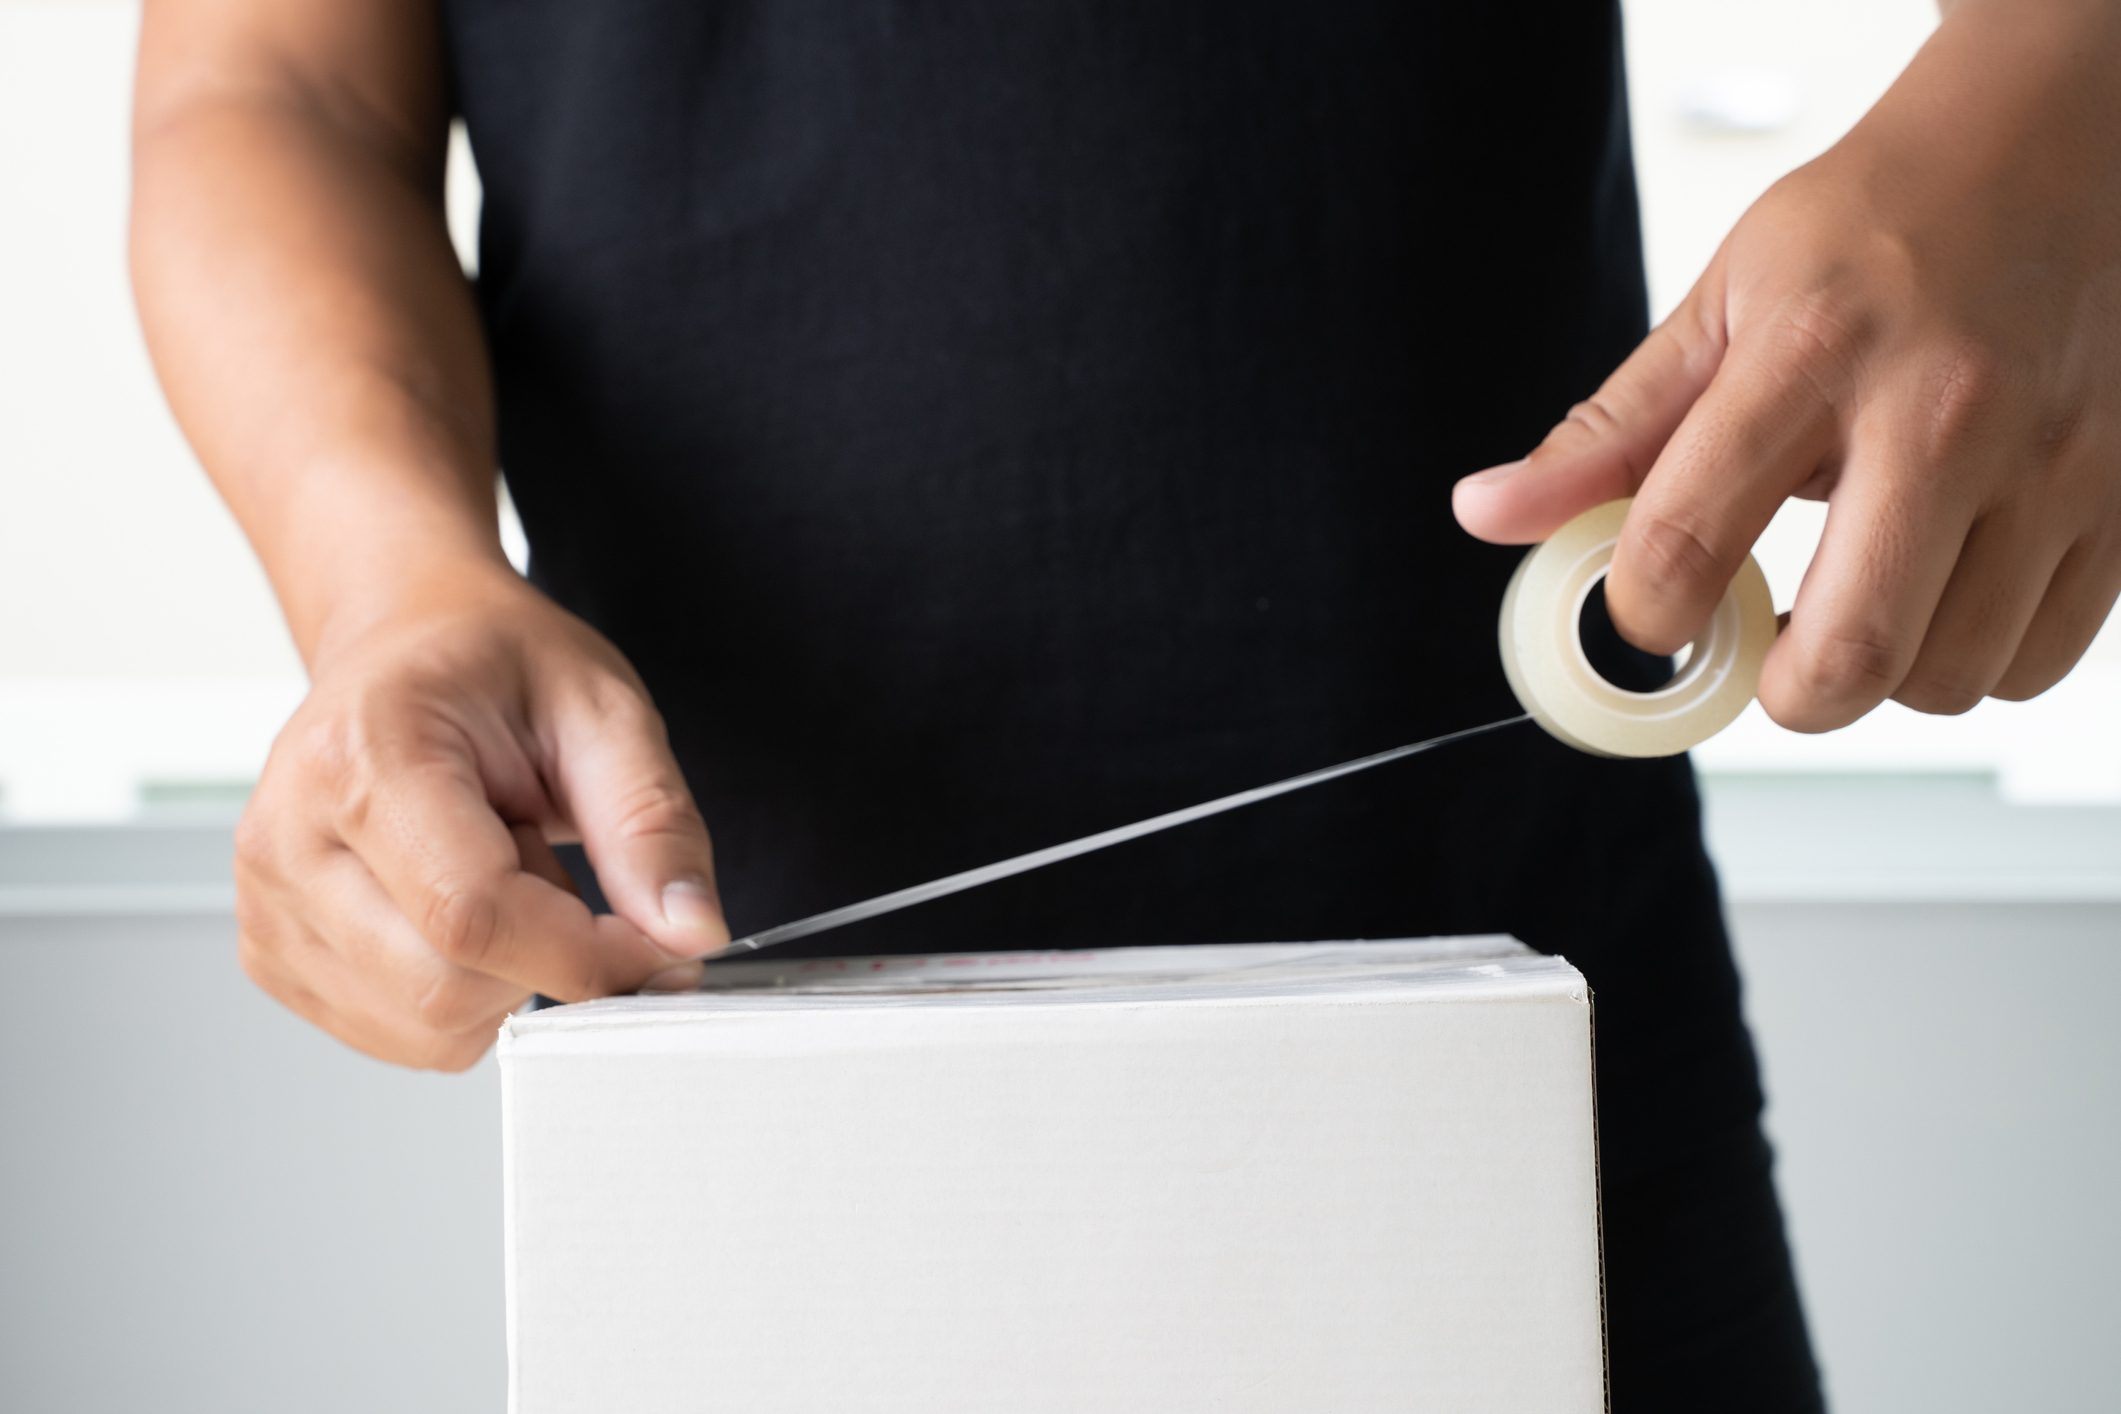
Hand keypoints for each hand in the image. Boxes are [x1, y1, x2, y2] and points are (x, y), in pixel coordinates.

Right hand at [233, 563, 727, 1068]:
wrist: (404, 640)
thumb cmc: (491, 664)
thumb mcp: (603, 710)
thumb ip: (652, 824)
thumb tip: (690, 932)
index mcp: (361, 757)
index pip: (473, 915)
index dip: (587, 954)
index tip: (659, 941)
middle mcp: (287, 838)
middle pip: (445, 989)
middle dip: (546, 959)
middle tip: (558, 866)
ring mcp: (265, 905)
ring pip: (427, 1028)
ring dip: (504, 976)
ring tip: (501, 871)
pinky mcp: (275, 954)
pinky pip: (402, 1033)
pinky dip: (464, 993)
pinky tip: (459, 904)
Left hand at [1454, 0, 2120, 731]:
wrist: (2055, 147)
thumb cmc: (1878, 228)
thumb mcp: (1718, 304)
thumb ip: (1606, 432)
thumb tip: (1488, 514)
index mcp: (1814, 350)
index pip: (1689, 538)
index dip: (1642, 614)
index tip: (1648, 611)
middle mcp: (1947, 408)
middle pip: (1850, 654)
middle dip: (1777, 692)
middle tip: (1759, 651)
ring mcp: (2057, 460)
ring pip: (1948, 678)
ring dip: (1880, 677)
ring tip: (1854, 598)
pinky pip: (2036, 661)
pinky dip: (1973, 661)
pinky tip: (1940, 589)